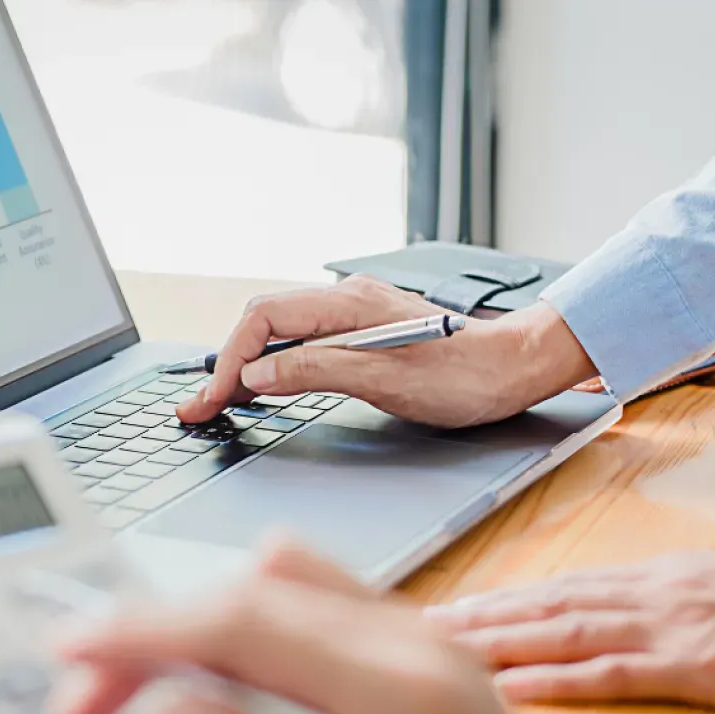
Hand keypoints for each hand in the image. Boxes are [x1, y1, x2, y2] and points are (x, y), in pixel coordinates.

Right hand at [56, 545, 557, 713]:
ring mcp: (414, 634)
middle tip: (83, 702)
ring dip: (191, 626)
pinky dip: (239, 630)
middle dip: (151, 636)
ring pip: (272, 587)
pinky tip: (217, 679)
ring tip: (137, 688)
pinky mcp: (407, 646)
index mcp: (405, 693)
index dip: (146, 630)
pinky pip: (305, 604)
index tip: (69, 650)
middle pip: (249, 596)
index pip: (248, 625)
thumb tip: (172, 710)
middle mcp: (412, 639)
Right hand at [176, 277, 595, 427]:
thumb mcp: (389, 380)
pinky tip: (260, 390)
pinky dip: (271, 369)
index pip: (264, 321)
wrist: (517, 368)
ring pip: (279, 336)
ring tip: (214, 402)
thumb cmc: (466, 375)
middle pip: (263, 325)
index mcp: (348, 305)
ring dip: (243, 368)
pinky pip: (301, 347)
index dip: (230, 360)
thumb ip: (318, 371)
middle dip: (224, 365)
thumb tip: (258, 375)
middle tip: (197, 409)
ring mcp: (352, 319)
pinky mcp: (361, 337)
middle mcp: (345, 303)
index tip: (214, 399)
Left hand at [435, 550, 714, 713]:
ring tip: (438, 648)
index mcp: (657, 579)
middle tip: (411, 627)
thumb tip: (625, 605)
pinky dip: (556, 680)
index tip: (447, 609)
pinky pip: (612, 673)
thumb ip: (669, 598)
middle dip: (474, 618)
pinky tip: (513, 688)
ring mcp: (669, 627)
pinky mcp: (697, 665)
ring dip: (493, 641)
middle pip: (542, 605)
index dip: (497, 601)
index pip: (558, 589)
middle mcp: (649, 595)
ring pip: (560, 631)